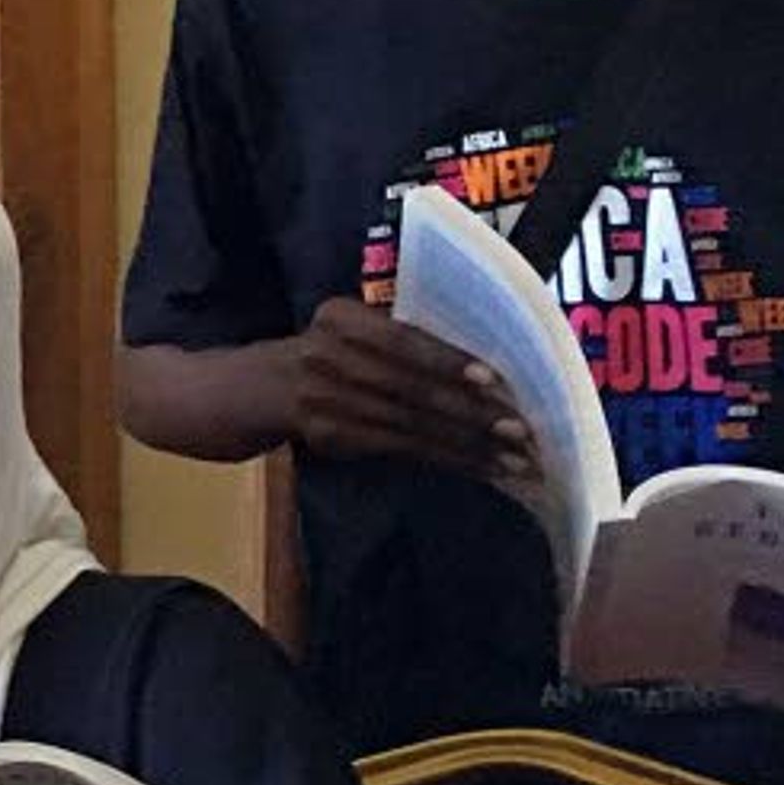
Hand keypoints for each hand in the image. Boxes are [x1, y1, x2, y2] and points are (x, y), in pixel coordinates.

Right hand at [287, 297, 535, 481]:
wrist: (264, 386)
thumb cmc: (332, 350)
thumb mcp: (353, 327)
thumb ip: (401, 336)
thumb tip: (485, 366)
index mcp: (339, 318)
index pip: (401, 339)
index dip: (446, 360)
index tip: (493, 380)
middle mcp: (326, 357)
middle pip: (409, 388)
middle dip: (470, 412)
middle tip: (519, 430)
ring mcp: (324, 401)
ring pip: (410, 425)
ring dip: (466, 444)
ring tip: (512, 458)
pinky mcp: (330, 437)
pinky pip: (399, 449)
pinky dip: (444, 458)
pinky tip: (478, 467)